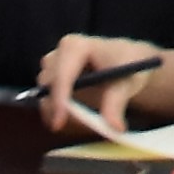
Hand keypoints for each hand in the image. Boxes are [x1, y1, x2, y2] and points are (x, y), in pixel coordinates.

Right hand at [37, 36, 173, 133]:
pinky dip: (61, 117)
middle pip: (49, 89)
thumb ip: (117, 103)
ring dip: (63, 115)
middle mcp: (57, 55)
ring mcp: (51, 69)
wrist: (125, 61)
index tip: (59, 123)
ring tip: (90, 123)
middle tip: (86, 128)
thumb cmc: (127, 64)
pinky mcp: (50, 84)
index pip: (61, 75)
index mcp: (74, 46)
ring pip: (46, 99)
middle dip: (63, 111)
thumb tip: (114, 127)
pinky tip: (82, 120)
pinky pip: (48, 106)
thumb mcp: (127, 81)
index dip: (59, 100)